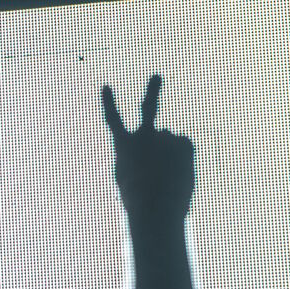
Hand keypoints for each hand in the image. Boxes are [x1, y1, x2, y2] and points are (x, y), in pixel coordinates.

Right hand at [102, 74, 195, 223]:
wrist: (154, 210)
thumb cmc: (138, 203)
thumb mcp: (131, 182)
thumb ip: (142, 159)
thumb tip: (164, 138)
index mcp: (122, 147)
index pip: (114, 120)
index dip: (109, 103)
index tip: (106, 87)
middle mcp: (142, 135)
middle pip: (148, 107)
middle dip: (153, 91)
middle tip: (157, 77)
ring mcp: (165, 137)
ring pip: (168, 139)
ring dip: (167, 156)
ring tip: (164, 174)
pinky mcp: (183, 142)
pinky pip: (182, 148)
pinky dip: (181, 161)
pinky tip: (176, 174)